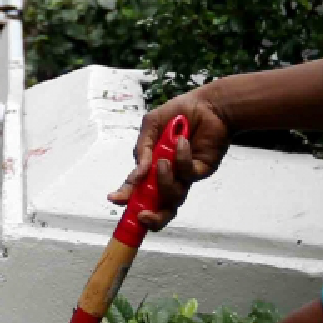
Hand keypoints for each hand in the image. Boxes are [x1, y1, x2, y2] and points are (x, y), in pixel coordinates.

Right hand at [107, 87, 233, 231]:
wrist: (208, 105)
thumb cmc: (178, 113)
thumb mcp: (151, 125)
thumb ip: (142, 148)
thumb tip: (138, 174)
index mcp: (152, 169)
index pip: (139, 191)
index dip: (127, 199)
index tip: (115, 198)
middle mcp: (168, 177)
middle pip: (161, 210)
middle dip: (152, 218)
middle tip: (142, 214)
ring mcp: (185, 176)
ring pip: (174, 196)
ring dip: (164, 182)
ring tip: (163, 162)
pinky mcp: (201, 171)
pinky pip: (189, 175)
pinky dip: (182, 160)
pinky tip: (182, 142)